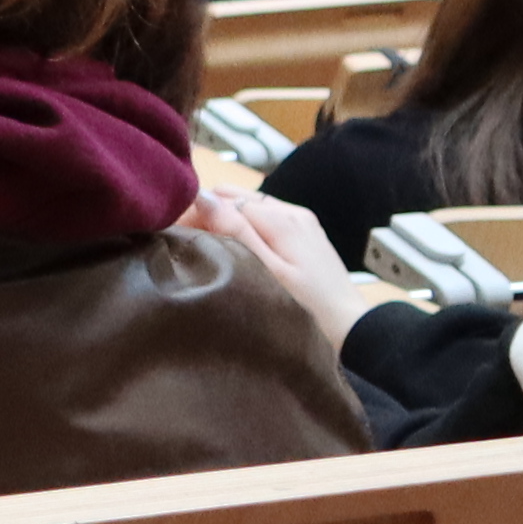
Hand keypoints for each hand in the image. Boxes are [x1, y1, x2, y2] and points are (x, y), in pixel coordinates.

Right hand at [190, 184, 393, 334]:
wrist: (351, 326)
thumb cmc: (306, 307)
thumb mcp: (267, 271)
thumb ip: (235, 231)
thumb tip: (202, 197)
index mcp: (280, 218)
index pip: (222, 199)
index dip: (193, 212)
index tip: (172, 233)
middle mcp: (291, 210)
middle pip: (236, 196)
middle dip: (206, 211)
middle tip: (185, 240)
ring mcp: (301, 220)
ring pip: (249, 205)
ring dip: (225, 217)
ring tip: (206, 244)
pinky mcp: (306, 232)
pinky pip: (265, 217)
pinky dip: (245, 224)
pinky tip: (237, 247)